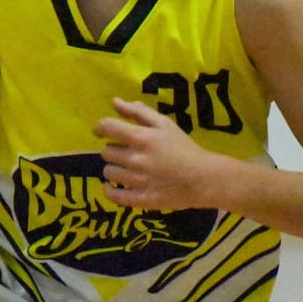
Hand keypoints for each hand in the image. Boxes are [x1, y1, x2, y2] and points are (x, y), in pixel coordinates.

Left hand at [95, 98, 220, 210]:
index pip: (107, 127)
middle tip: (127, 152)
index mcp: (140, 138)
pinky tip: (113, 187)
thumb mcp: (164, 124)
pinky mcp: (140, 199)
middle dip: (113, 149)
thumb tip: (115, 102)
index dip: (100, 128)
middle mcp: (135, 159)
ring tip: (127, 169)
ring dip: (114, 168)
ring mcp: (137, 181)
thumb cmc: (183, 147)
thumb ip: (138, 111)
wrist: (203, 178)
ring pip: (108, 172)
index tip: (102, 132)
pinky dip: (109, 191)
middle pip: (106, 152)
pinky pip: (113, 196)